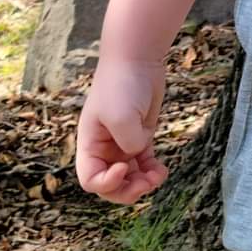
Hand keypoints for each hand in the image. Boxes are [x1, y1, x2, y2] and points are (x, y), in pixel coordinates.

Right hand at [75, 58, 169, 202]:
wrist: (137, 59)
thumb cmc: (122, 85)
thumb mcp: (121, 116)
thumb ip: (129, 143)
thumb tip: (138, 152)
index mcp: (90, 144)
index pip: (90, 180)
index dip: (107, 183)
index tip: (124, 167)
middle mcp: (103, 148)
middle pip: (110, 185)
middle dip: (128, 191)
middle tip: (145, 184)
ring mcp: (122, 143)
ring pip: (130, 178)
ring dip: (143, 184)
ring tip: (158, 176)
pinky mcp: (140, 136)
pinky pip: (143, 164)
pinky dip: (152, 171)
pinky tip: (162, 169)